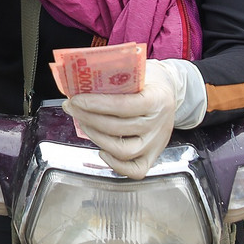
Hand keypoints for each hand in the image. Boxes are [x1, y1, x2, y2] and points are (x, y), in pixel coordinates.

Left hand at [63, 60, 205, 178]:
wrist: (170, 92)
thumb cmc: (148, 81)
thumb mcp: (137, 72)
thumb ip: (114, 78)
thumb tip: (79, 82)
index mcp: (156, 100)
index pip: (122, 105)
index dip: (95, 104)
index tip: (76, 100)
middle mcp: (158, 124)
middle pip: (118, 128)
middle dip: (88, 119)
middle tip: (72, 108)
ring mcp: (156, 143)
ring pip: (123, 151)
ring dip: (96, 138)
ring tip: (84, 124)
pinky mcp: (153, 156)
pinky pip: (135, 170)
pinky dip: (115, 164)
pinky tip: (101, 149)